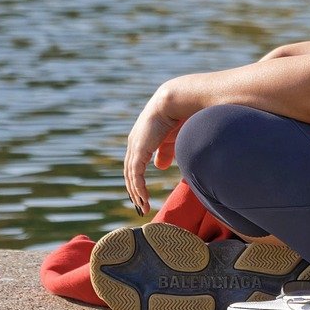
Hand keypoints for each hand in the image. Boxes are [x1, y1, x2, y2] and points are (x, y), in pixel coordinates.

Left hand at [123, 81, 189, 215]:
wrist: (176, 102)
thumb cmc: (178, 116)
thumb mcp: (171, 140)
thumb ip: (165, 152)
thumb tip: (160, 167)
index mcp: (140, 140)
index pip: (134, 164)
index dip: (137, 180)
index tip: (142, 194)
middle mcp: (134, 143)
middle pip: (130, 173)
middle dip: (134, 191)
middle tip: (141, 206)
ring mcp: (135, 147)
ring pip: (131, 176)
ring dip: (136, 194)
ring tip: (143, 207)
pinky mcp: (140, 150)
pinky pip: (136, 175)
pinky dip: (139, 189)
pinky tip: (144, 199)